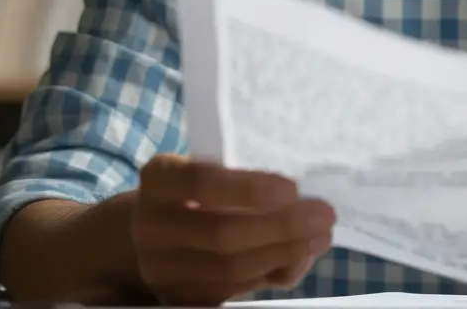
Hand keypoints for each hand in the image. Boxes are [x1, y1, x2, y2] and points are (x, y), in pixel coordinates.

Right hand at [129, 155, 334, 305]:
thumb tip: (296, 198)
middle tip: (323, 215)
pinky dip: (273, 273)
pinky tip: (299, 257)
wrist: (142, 235)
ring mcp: (165, 270)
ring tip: (320, 237)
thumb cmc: (184, 191)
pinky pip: (236, 291)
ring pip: (233, 270)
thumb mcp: (196, 170)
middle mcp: (154, 227)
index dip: (248, 189)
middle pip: (222, 234)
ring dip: (285, 253)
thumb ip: (234, 182)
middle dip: (280, 227)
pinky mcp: (184, 299)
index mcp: (158, 180)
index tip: (292, 188)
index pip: (201, 183)